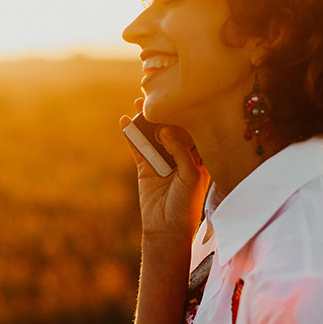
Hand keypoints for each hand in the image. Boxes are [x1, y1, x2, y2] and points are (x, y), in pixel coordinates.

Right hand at [120, 98, 208, 243]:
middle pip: (171, 128)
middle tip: (155, 93)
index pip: (193, 130)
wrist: (167, 230)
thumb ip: (181, 151)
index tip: (181, 95)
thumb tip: (166, 129)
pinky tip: (124, 120)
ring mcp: (161, 160)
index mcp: (198, 157)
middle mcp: (180, 155)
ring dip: (145, 119)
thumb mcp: (192, 176)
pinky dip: (130, 134)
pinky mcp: (145, 167)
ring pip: (152, 134)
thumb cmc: (187, 204)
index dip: (187, 113)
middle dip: (164, 112)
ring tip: (138, 101)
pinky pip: (136, 147)